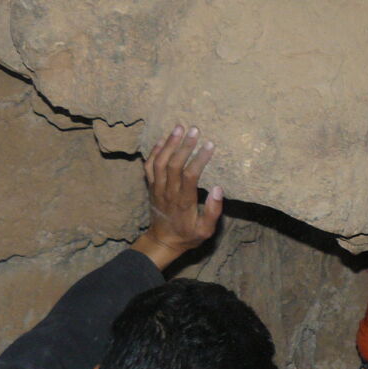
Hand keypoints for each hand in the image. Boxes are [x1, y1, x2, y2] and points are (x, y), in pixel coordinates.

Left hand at [132, 125, 222, 269]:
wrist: (162, 241)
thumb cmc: (188, 236)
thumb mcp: (206, 231)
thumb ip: (213, 211)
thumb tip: (219, 189)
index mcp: (183, 202)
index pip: (190, 175)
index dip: (199, 158)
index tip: (209, 145)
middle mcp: (168, 193)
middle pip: (173, 164)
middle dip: (184, 145)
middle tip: (195, 129)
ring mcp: (157, 189)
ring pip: (159, 162)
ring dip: (169, 144)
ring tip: (179, 127)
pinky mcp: (151, 187)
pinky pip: (149, 166)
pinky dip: (154, 152)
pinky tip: (162, 140)